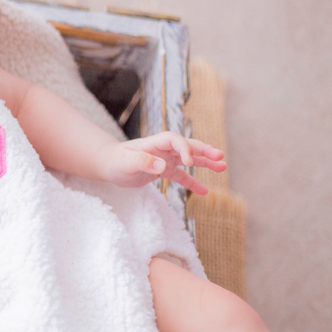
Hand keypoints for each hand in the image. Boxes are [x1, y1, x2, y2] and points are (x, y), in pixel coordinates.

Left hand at [96, 131, 225, 195]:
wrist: (108, 165)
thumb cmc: (115, 160)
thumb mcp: (126, 162)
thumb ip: (143, 162)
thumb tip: (162, 166)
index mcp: (154, 143)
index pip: (175, 140)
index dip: (184, 149)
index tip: (189, 162)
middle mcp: (163, 150)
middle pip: (188, 146)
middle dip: (204, 150)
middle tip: (220, 156)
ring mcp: (165, 160)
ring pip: (189, 160)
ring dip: (206, 163)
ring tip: (222, 167)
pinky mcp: (164, 171)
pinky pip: (181, 177)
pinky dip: (193, 183)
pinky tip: (205, 192)